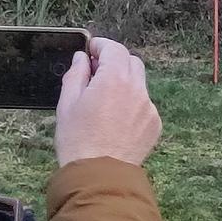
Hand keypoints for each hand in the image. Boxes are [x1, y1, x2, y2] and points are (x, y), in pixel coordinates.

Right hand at [54, 38, 160, 165]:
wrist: (99, 175)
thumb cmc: (78, 140)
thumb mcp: (67, 103)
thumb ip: (76, 74)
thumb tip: (82, 58)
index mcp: (114, 79)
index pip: (114, 49)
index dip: (101, 45)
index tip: (91, 50)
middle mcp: (137, 89)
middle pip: (130, 62)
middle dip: (114, 62)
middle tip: (96, 72)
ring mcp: (149, 107)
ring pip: (139, 84)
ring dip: (124, 83)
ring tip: (104, 101)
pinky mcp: (154, 124)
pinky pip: (144, 105)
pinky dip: (132, 104)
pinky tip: (115, 121)